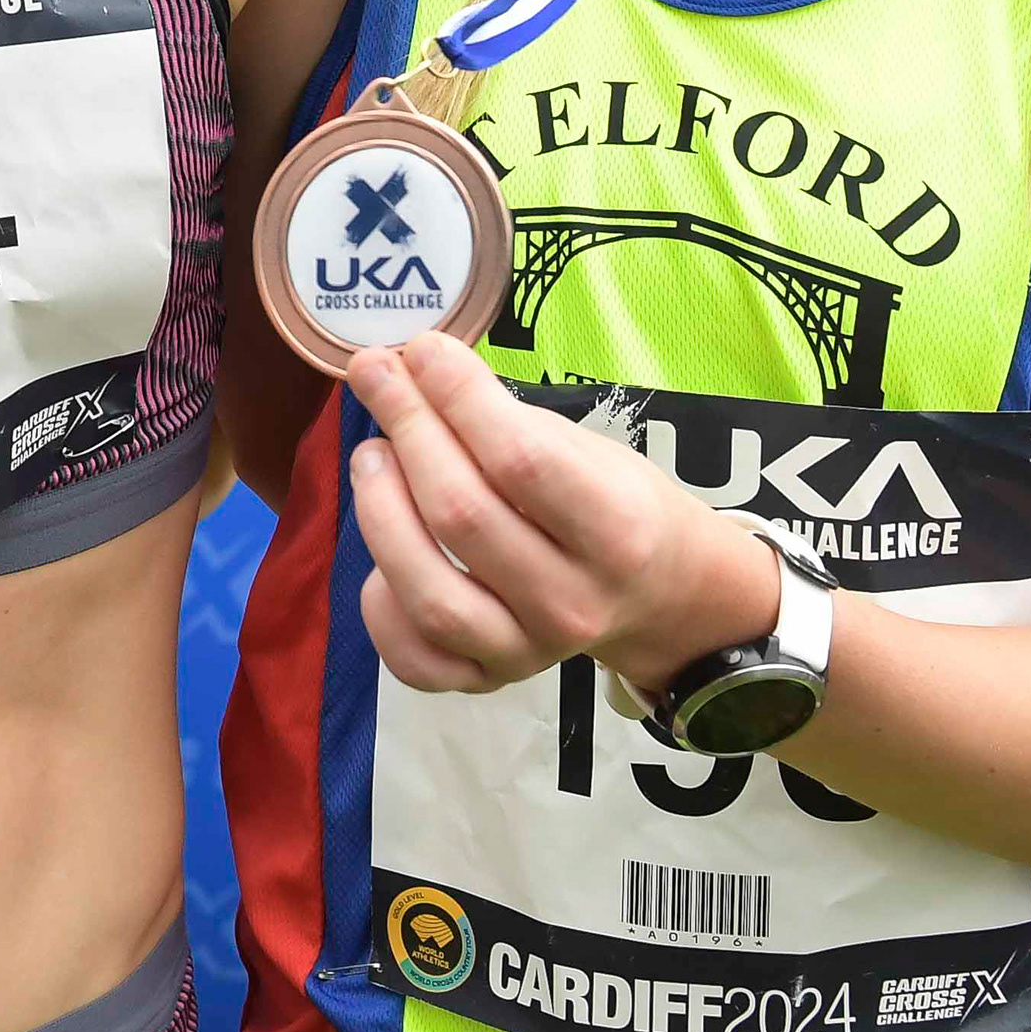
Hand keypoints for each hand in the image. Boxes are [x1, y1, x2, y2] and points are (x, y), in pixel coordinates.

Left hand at [341, 334, 775, 696]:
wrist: (657, 595)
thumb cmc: (612, 503)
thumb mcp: (584, 447)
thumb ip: (502, 418)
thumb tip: (408, 366)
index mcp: (617, 532)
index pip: (519, 459)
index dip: (457, 396)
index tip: (421, 350)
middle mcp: (574, 603)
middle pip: (461, 515)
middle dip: (406, 429)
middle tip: (376, 377)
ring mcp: (529, 653)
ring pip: (428, 593)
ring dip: (381, 511)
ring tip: (372, 457)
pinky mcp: (488, 682)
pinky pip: (414, 659)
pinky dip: (381, 608)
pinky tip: (381, 558)